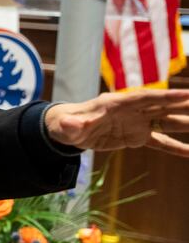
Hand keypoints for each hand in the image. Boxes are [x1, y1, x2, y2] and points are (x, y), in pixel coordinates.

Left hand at [45, 89, 188, 156]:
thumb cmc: (66, 124)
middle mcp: (131, 111)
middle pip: (162, 106)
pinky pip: (160, 143)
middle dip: (183, 104)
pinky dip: (176, 148)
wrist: (68, 130)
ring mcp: (137, 123)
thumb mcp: (66, 126)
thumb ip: (72, 126)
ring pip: (167, 122)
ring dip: (186, 123)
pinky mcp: (137, 137)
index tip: (187, 94)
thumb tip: (70, 126)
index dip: (166, 96)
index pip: (145, 98)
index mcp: (116, 104)